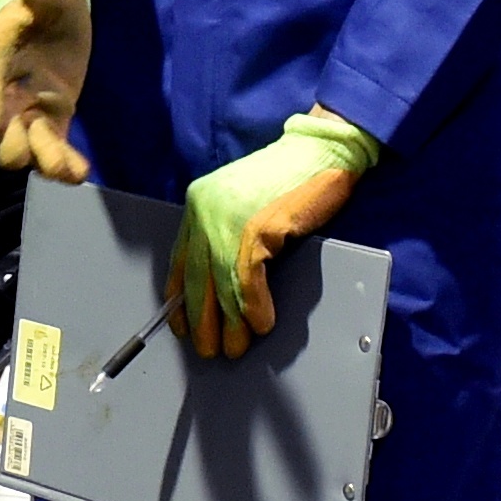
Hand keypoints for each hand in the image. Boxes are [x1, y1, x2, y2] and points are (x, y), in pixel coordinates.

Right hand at [0, 0, 92, 182]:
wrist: (56, 11)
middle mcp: (3, 93)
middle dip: (11, 144)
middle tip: (30, 145)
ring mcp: (27, 112)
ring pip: (25, 150)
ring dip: (42, 159)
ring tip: (66, 167)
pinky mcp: (52, 122)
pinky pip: (53, 150)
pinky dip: (64, 164)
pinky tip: (81, 171)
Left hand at [171, 110, 375, 358]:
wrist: (320, 152)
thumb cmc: (289, 178)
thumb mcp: (243, 205)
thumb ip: (226, 234)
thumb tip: (220, 284)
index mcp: (198, 203)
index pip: (180, 261)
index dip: (180, 298)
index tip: (182, 325)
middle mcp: (205, 211)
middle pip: (196, 280)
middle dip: (202, 320)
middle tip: (209, 348)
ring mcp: (228, 221)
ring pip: (220, 286)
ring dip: (230, 323)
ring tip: (236, 347)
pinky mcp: (255, 230)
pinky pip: (247, 282)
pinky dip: (254, 308)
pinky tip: (261, 323)